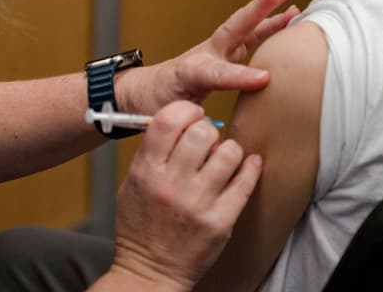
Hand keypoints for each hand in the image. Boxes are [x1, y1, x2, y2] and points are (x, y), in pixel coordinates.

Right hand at [109, 102, 262, 291]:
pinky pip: (245, 182)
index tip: (194, 116)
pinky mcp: (220, 221)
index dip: (186, 110)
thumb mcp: (132, 184)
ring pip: (229, 153)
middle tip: (209, 141)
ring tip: (224, 159)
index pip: (168, 120)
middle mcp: (171, 185)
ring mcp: (198, 204)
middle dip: (209, 130)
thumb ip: (152, 153)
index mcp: (146, 171)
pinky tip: (248, 166)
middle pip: (202, 132)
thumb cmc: (140, 227)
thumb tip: (181, 121)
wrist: (149, 272)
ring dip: (230, 151)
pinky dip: (250, 168)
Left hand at [119, 0, 297, 113]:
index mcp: (191, 72)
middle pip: (234, 29)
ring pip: (245, 27)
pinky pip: (252, 36)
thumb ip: (191, 119)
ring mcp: (217, 51)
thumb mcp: (170, 115)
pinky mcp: (227, 53)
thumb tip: (215, 139)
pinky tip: (291, 15)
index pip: (217, 72)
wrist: (145, 91)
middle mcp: (207, 55)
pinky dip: (271, 24)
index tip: (265, 79)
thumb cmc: (158, 104)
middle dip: (257, 9)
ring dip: (268, 9)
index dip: (239, 75)